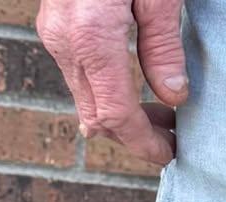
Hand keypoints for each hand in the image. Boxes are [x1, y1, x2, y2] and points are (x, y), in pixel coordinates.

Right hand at [37, 0, 186, 168]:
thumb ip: (162, 45)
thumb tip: (173, 96)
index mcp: (92, 37)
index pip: (116, 114)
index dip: (143, 143)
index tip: (167, 153)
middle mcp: (66, 41)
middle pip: (96, 116)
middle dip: (133, 137)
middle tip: (171, 134)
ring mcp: (54, 34)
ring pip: (83, 98)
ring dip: (118, 115)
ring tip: (160, 111)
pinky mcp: (52, 25)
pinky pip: (76, 74)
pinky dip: (102, 91)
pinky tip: (130, 82)